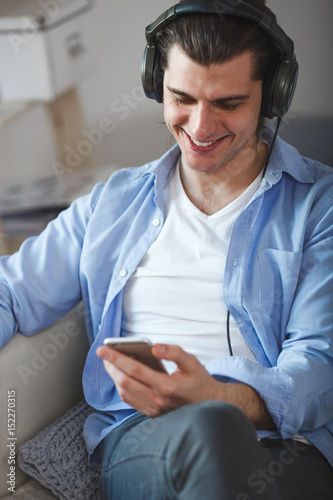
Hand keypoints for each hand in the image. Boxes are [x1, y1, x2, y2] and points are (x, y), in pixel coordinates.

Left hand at [96, 343, 220, 416]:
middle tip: (103, 354)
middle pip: (125, 382)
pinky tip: (120, 376)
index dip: (117, 358)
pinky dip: (121, 388)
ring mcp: (154, 409)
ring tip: (110, 363)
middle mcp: (157, 400)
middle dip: (111, 366)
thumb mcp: (192, 361)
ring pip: (125, 393)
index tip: (104, 349)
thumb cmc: (200, 381)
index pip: (135, 370)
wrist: (210, 405)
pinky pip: (130, 401)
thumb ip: (174, 352)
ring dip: (114, 377)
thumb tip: (154, 348)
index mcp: (166, 385)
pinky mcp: (152, 414)